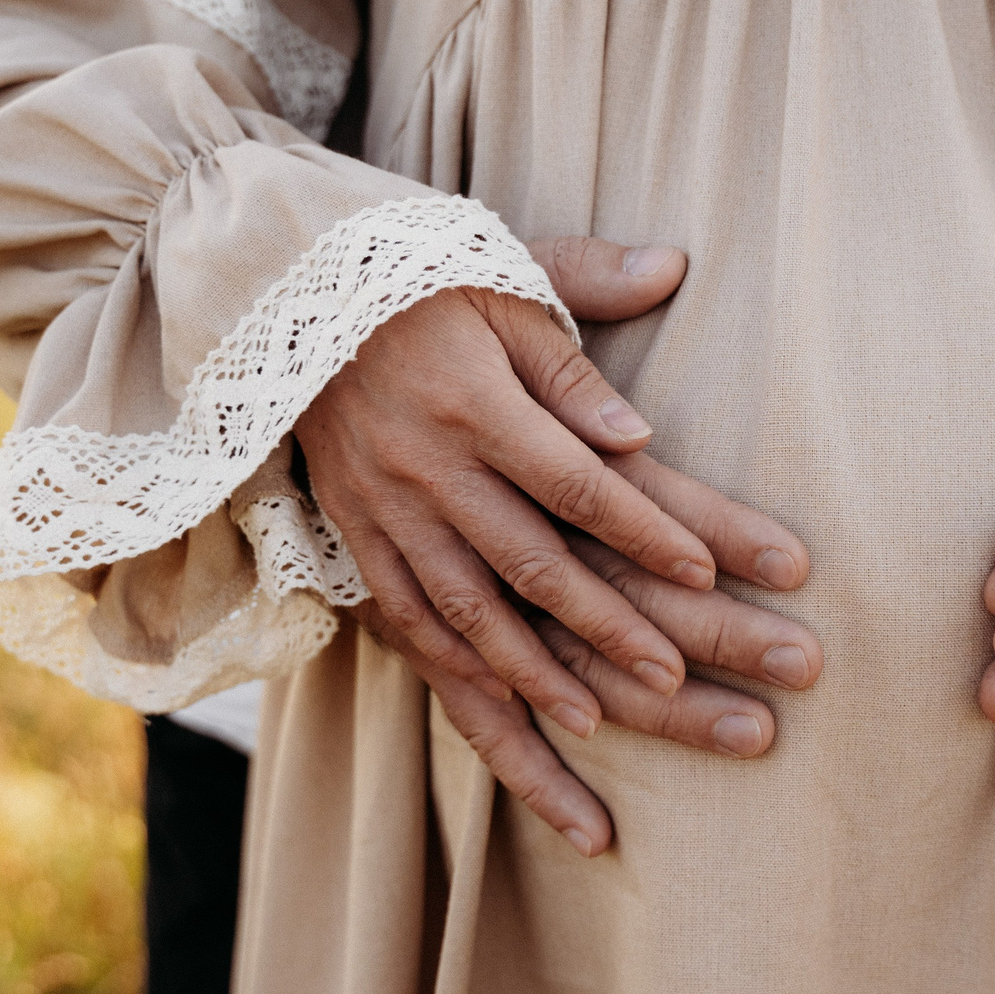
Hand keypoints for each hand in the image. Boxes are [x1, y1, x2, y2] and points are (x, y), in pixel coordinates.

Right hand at [297, 235, 819, 855]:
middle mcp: (428, 468)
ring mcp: (388, 517)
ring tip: (613, 719)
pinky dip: (471, 683)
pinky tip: (527, 722)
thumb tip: (664, 320)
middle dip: (615, 626)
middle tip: (686, 673)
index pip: (575, 480)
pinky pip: (415, 632)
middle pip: (535, 563)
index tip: (709, 570)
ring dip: (545, 674)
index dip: (643, 528)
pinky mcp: (361, 548)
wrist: (285, 301)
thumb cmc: (424, 285)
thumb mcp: (508, 270)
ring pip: (473, 615)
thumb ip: (588, 290)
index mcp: (476, 399)